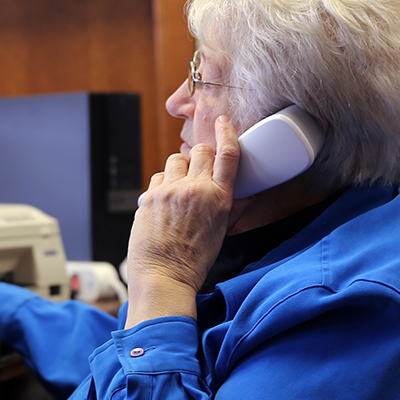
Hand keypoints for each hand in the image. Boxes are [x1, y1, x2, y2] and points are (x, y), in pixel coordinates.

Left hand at [124, 115, 242, 326]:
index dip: (226, 133)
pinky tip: (163, 203)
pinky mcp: (151, 195)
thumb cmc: (194, 261)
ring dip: (179, 170)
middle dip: (200, 158)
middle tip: (197, 174)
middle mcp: (197, 190)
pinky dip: (162, 184)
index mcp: (220, 199)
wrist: (163, 277)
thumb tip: (248, 195)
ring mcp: (171, 191)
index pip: (227, 155)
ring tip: (178, 191)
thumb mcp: (222, 233)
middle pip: (200, 151)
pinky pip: (158, 177)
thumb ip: (235, 209)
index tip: (222, 123)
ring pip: (176, 160)